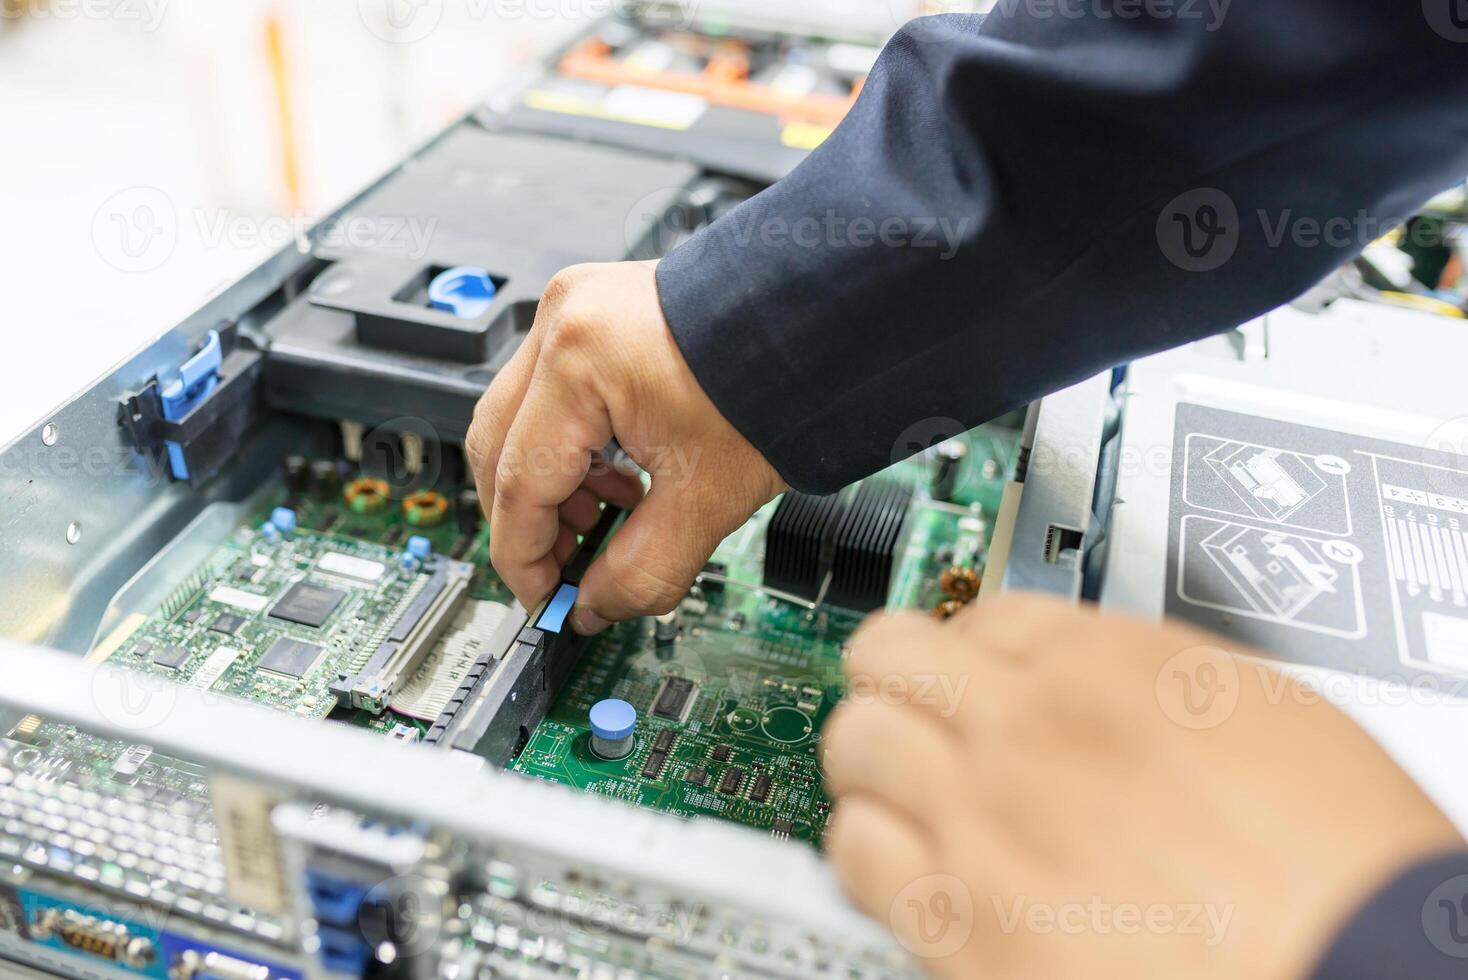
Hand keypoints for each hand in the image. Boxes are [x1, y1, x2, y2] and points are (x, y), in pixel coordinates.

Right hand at [466, 261, 785, 633]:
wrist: (831, 319)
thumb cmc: (785, 379)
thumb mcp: (709, 498)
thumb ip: (640, 570)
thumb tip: (594, 608)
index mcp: (579, 360)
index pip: (518, 483)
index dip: (525, 559)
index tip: (543, 600)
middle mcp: (563, 322)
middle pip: (500, 447)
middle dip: (530, 523)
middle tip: (565, 574)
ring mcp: (576, 308)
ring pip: (522, 420)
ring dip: (552, 485)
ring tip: (606, 523)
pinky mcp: (598, 313)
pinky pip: (554, 392)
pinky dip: (574, 447)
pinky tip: (621, 479)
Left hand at [822, 593, 1462, 979]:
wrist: (1356, 968)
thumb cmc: (1339, 865)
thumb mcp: (1257, 711)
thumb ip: (1144, 681)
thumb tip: (1089, 683)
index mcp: (1111, 664)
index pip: (984, 612)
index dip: (977, 646)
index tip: (974, 674)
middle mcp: (1031, 728)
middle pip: (889, 654)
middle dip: (898, 680)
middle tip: (919, 716)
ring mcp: (983, 820)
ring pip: (855, 743)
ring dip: (875, 762)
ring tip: (906, 794)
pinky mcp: (958, 920)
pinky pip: (855, 853)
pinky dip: (868, 850)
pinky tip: (910, 867)